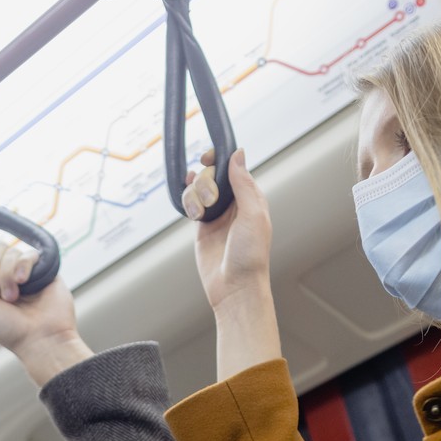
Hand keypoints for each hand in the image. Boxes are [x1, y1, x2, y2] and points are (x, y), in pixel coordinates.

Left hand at [0, 236, 91, 386]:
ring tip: (13, 296)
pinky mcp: (43, 270)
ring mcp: (25, 270)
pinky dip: (23, 266)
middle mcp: (7, 272)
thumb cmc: (8, 329)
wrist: (39, 338)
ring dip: (7, 274)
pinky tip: (24, 282)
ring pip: (11, 251)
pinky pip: (29, 255)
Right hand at [184, 149, 271, 313]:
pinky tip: (194, 213)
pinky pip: (190, 204)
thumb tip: (238, 154)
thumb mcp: (252, 215)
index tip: (208, 158)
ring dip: (195, 194)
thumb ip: (243, 183)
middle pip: (211, 175)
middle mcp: (233, 203)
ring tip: (201, 212)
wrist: (234, 287)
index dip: (219, 159)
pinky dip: (188, 203)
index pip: (233, 167)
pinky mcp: (202, 226)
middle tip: (210, 199)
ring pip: (198, 188)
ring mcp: (216, 214)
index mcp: (250, 197)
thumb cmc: (250, 255)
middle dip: (206, 181)